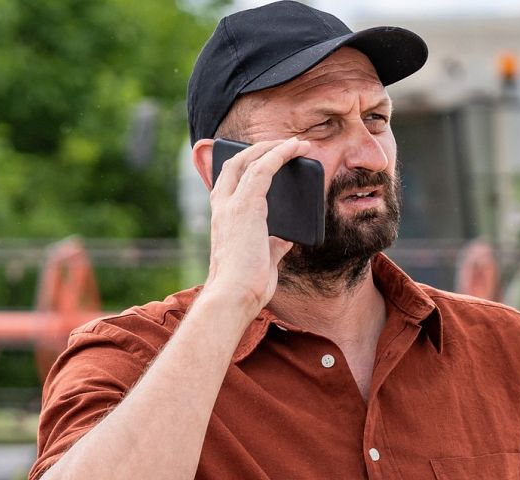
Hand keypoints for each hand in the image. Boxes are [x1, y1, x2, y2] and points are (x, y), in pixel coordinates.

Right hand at [202, 138, 312, 313]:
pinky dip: (280, 154)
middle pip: (236, 164)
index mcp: (223, 218)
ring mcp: (231, 204)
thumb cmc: (246, 285)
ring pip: (250, 161)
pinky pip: (263, 169)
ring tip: (296, 143)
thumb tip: (286, 237)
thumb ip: (272, 244)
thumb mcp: (263, 259)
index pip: (230, 181)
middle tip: (284, 145)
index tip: (266, 158)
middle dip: (259, 149)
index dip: (246, 164)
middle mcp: (222, 206)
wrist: (234, 296)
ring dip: (274, 147)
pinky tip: (296, 149)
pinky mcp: (246, 206)